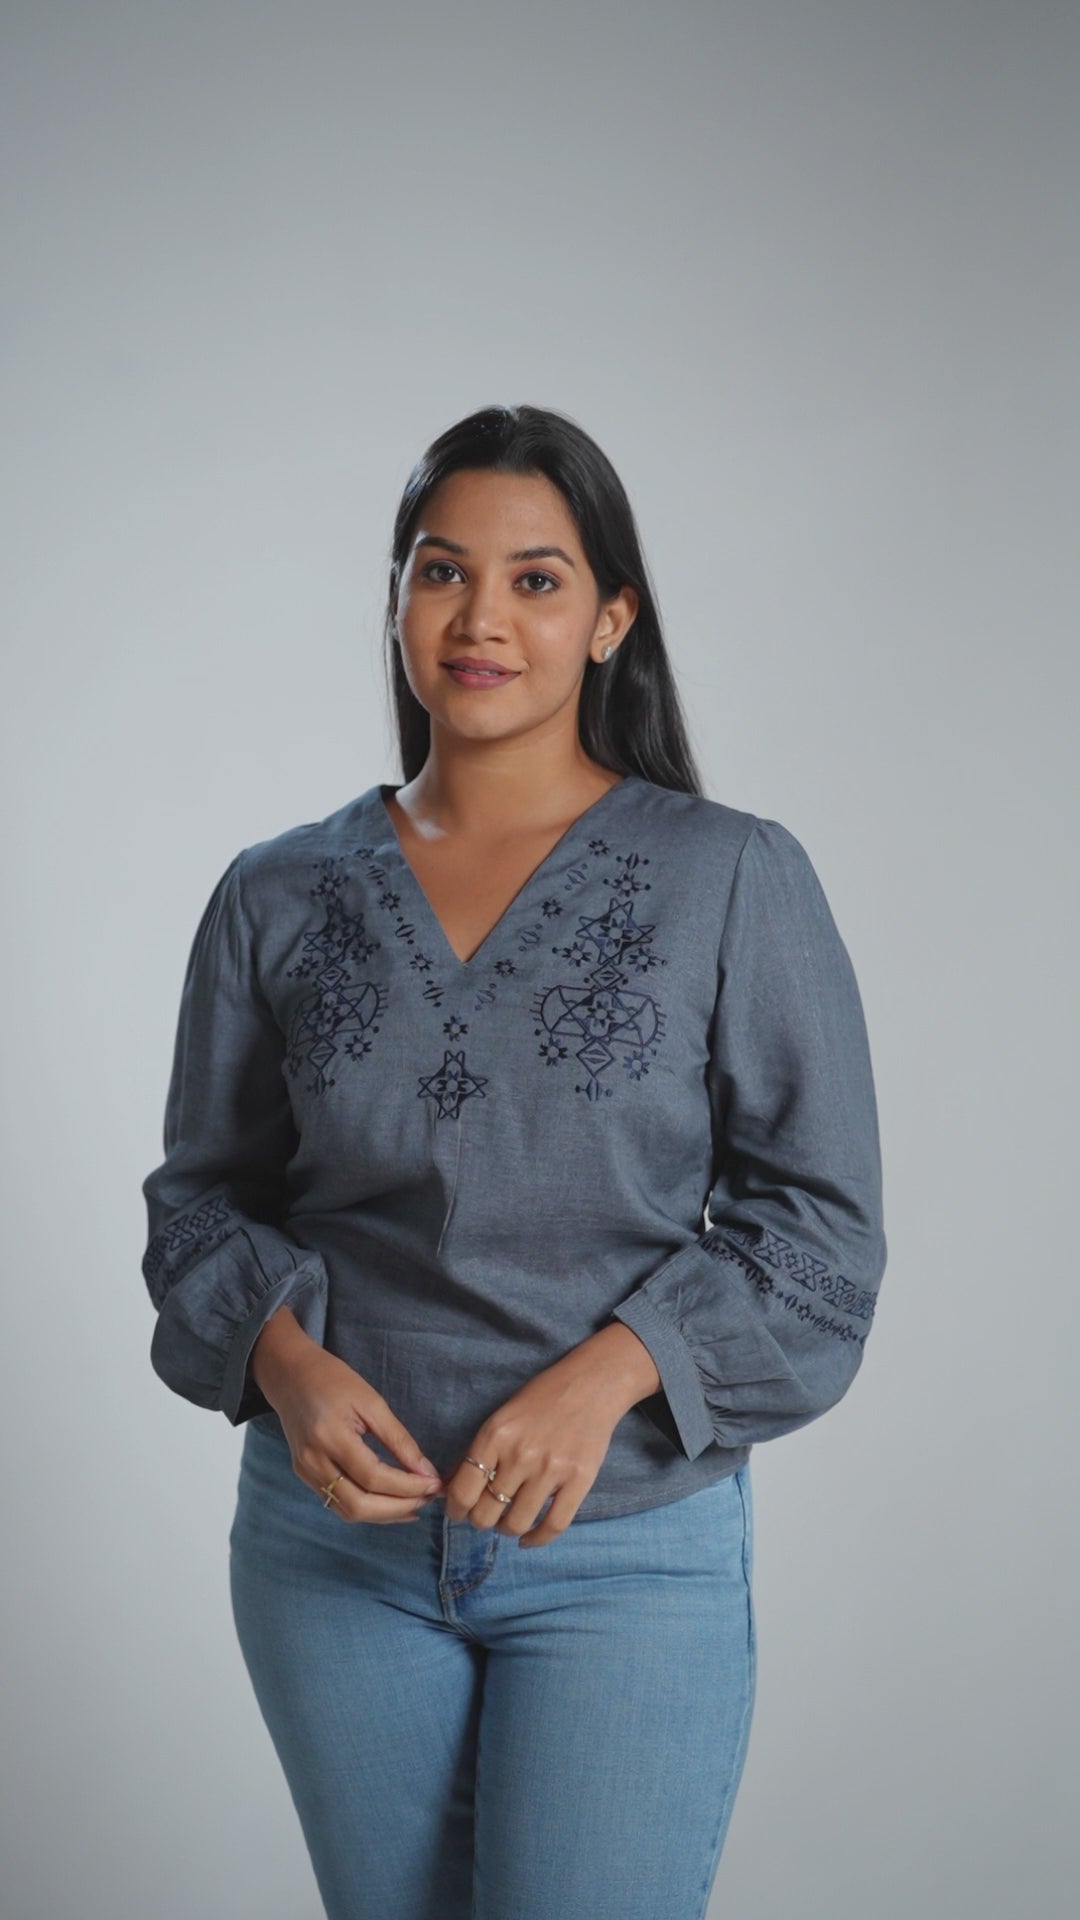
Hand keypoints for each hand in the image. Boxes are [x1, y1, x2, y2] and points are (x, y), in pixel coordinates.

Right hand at [252, 1312, 443, 1524]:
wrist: (290, 1375)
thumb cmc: (333, 1380)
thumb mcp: (371, 1401)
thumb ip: (398, 1438)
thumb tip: (426, 1471)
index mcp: (330, 1436)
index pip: (373, 1477)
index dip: (407, 1486)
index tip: (435, 1484)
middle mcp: (313, 1461)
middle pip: (359, 1505)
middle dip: (399, 1508)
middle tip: (428, 1498)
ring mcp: (306, 1472)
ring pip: (348, 1511)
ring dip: (384, 1515)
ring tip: (415, 1503)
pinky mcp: (305, 1476)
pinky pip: (338, 1503)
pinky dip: (367, 1509)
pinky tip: (390, 1502)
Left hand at [442, 1338, 640, 1547]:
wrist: (590, 1385)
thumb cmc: (540, 1399)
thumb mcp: (499, 1419)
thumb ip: (474, 1454)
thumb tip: (447, 1489)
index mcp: (494, 1436)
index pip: (463, 1492)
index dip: (455, 1511)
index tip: (458, 1513)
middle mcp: (520, 1455)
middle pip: (486, 1513)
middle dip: (480, 1521)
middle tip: (485, 1515)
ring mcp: (551, 1470)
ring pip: (517, 1524)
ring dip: (507, 1530)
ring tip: (508, 1522)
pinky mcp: (579, 1481)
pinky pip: (554, 1525)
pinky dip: (537, 1539)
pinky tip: (528, 1539)